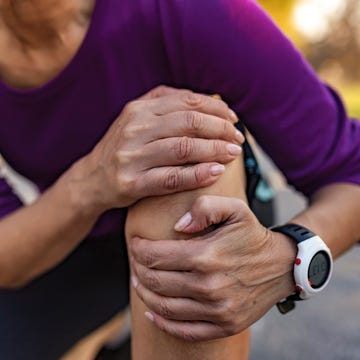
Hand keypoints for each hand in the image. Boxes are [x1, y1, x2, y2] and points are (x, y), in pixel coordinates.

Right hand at [80, 86, 243, 209]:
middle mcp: (134, 128)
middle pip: (189, 122)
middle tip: (237, 139)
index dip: (216, 109)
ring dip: (214, 150)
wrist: (92, 179)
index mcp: (139, 109)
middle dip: (221, 129)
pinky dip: (197, 174)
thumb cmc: (124, 147)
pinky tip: (215, 172)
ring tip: (232, 154)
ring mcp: (132, 156)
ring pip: (183, 148)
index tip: (233, 119)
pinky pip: (172, 178)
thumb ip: (165, 104)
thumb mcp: (137, 118)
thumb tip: (207, 100)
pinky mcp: (132, 183)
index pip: (187, 102)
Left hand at [129, 195, 296, 340]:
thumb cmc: (252, 235)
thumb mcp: (234, 208)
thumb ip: (204, 208)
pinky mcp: (223, 325)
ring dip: (144, 294)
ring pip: (163, 307)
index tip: (135, 243)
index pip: (155, 256)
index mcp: (207, 255)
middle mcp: (209, 286)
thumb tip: (178, 226)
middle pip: (155, 281)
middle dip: (138, 269)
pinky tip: (151, 313)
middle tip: (136, 261)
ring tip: (138, 281)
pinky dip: (162, 323)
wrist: (282, 265)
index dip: (138, 249)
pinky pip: (183, 331)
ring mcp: (216, 310)